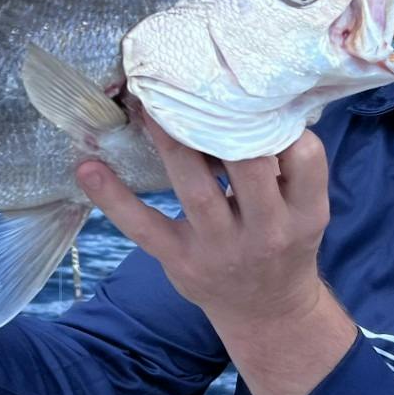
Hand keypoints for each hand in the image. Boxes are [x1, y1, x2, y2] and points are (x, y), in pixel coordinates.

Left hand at [76, 108, 354, 394]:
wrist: (268, 312)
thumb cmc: (285, 241)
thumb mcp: (304, 209)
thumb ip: (289, 167)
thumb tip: (253, 98)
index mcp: (305, 212)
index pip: (305, 157)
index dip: (281, 123)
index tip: (253, 94)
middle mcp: (267, 231)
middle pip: (248, 166)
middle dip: (222, 122)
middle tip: (193, 82)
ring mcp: (221, 248)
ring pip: (195, 188)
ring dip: (170, 141)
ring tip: (147, 104)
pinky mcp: (181, 261)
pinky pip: (143, 226)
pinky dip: (113, 197)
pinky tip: (88, 167)